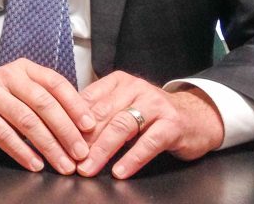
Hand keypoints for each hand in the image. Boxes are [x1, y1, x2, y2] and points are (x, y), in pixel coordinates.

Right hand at [0, 59, 94, 173]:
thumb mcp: (19, 90)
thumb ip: (44, 100)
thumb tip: (80, 123)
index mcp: (24, 69)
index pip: (56, 83)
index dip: (75, 105)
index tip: (89, 125)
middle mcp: (8, 77)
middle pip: (44, 104)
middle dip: (66, 131)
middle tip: (80, 152)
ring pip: (27, 121)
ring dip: (49, 146)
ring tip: (63, 164)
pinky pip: (5, 136)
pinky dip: (23, 152)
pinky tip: (36, 164)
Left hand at [75, 71, 224, 178]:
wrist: (197, 116)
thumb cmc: (152, 114)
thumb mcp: (124, 105)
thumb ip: (99, 111)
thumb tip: (64, 127)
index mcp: (118, 82)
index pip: (88, 99)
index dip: (70, 121)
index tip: (57, 139)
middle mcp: (136, 88)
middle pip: (102, 114)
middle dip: (83, 139)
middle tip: (69, 159)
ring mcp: (155, 105)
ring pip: (121, 126)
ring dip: (102, 150)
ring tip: (88, 168)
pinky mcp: (172, 124)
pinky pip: (148, 142)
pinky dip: (132, 158)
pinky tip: (119, 171)